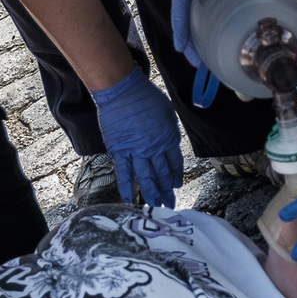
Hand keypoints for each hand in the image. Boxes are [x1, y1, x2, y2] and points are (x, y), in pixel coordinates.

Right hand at [91, 67, 182, 207]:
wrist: (122, 92)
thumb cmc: (145, 96)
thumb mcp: (168, 111)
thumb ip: (170, 129)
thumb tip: (171, 141)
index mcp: (168, 138)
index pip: (174, 163)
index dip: (176, 175)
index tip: (177, 185)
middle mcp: (153, 148)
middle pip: (162, 174)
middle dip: (167, 190)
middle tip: (170, 203)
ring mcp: (136, 152)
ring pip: (146, 178)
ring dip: (152, 193)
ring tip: (156, 206)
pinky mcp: (119, 151)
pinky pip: (124, 173)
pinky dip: (127, 187)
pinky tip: (130, 199)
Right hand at [169, 0, 255, 66]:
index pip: (179, 10)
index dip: (180, 30)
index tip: (180, 48)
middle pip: (184, 23)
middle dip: (188, 45)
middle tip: (196, 65)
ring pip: (190, 23)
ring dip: (195, 42)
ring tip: (202, 63)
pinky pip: (199, 15)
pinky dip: (203, 30)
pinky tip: (211, 43)